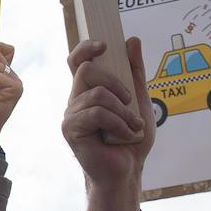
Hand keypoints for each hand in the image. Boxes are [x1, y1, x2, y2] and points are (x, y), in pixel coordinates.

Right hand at [62, 38, 153, 210]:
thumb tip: (131, 40)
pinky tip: (125, 135)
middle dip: (116, 83)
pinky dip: (118, 123)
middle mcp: (76, 100)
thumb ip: (135, 71)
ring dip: (122, 110)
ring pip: (97, 94)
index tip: (104, 45)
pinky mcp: (71, 129)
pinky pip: (96, 113)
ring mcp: (71, 114)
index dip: (85, 48)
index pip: (77, 61)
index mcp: (88, 90)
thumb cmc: (131, 139)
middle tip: (130, 102)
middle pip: (87, 70)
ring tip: (133, 125)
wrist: (128, 170)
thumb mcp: (139, 99)